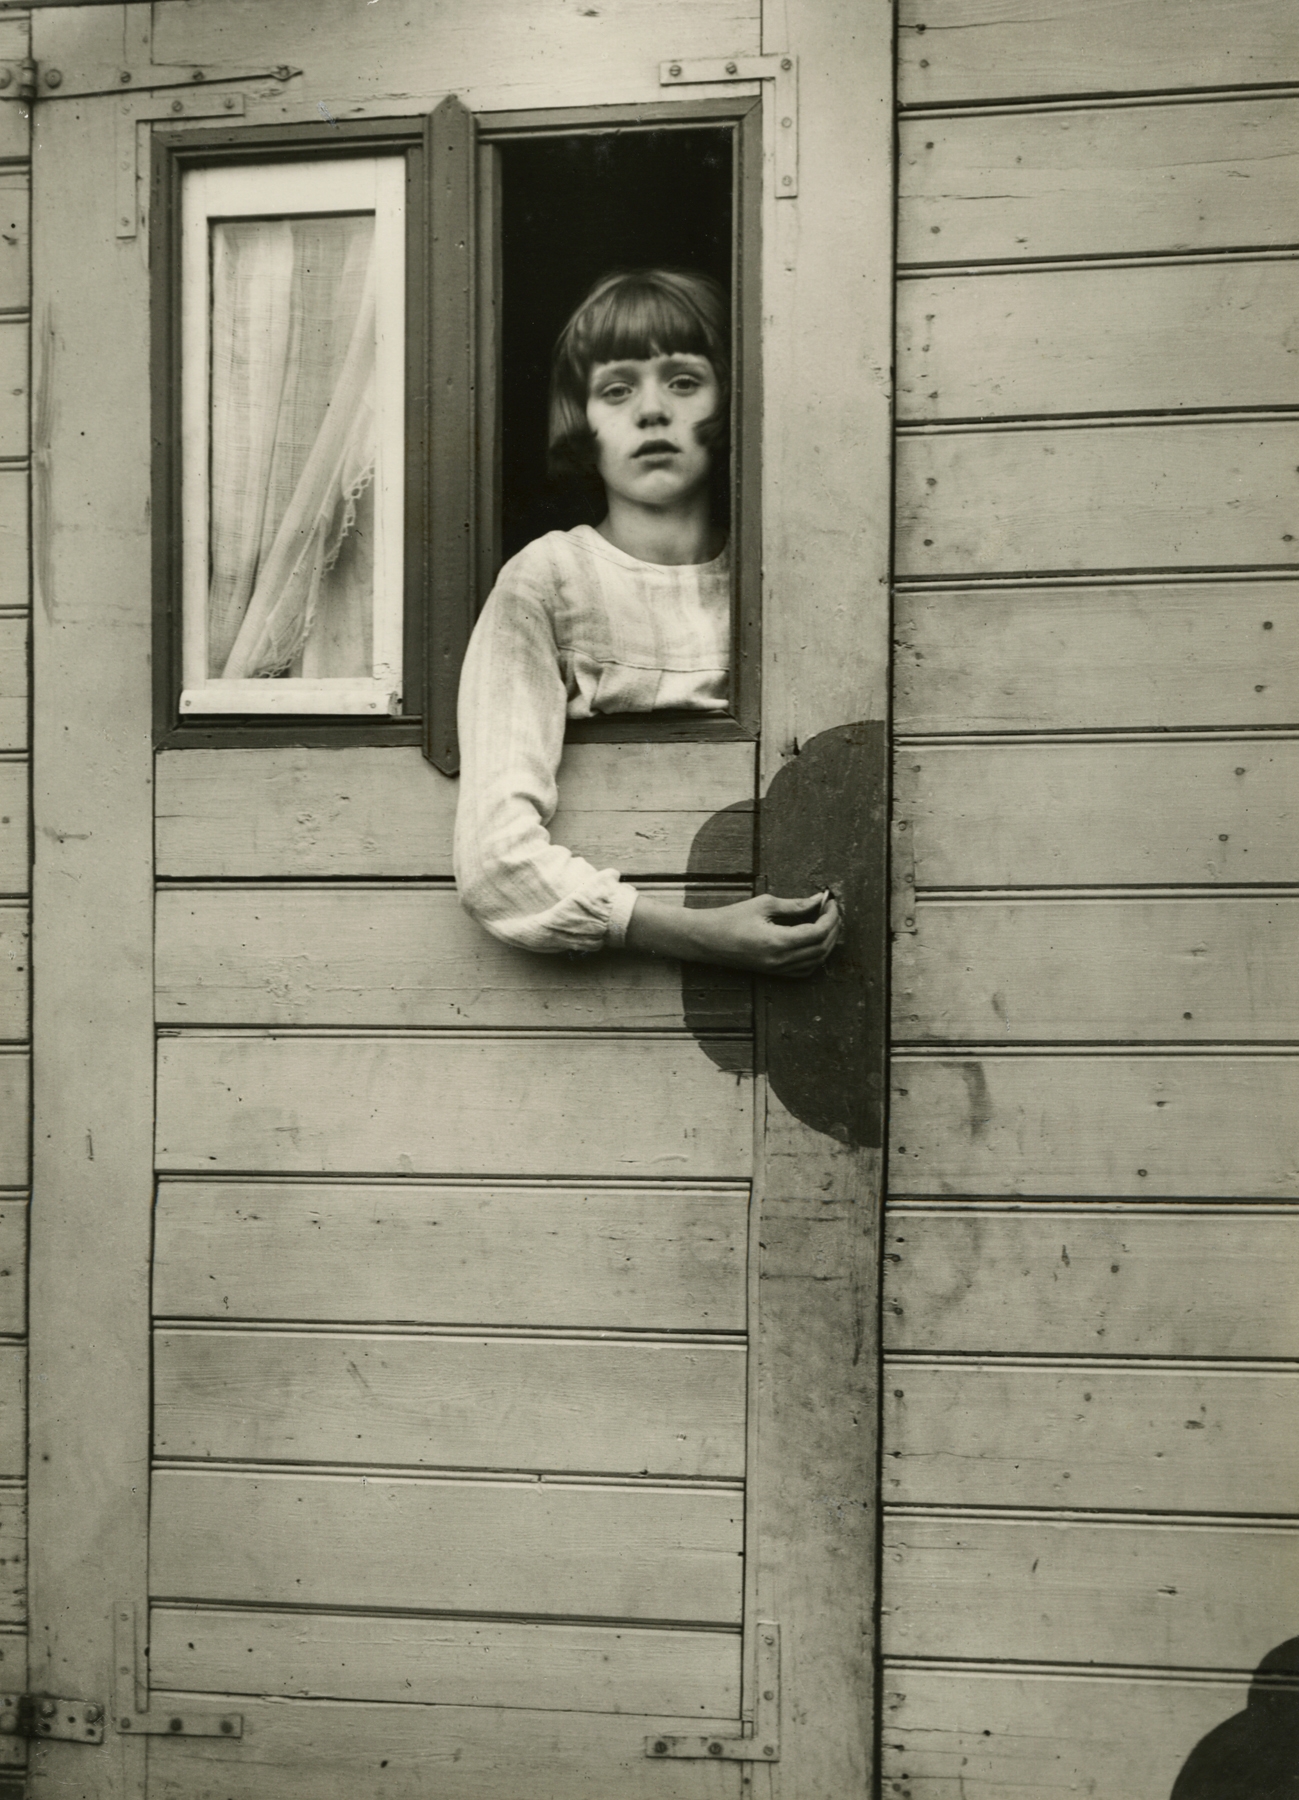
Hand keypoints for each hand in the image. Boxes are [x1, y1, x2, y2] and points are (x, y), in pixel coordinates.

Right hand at [626, 889, 843, 974]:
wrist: (706, 940)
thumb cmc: (730, 919)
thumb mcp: (763, 905)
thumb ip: (794, 905)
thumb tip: (817, 900)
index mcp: (778, 942)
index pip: (817, 932)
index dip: (830, 917)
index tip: (831, 901)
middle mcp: (780, 960)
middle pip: (821, 948)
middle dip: (832, 927)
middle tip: (832, 909)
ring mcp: (777, 970)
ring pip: (816, 961)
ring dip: (826, 942)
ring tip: (827, 922)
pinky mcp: (774, 973)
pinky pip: (804, 970)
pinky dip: (816, 956)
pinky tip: (815, 941)